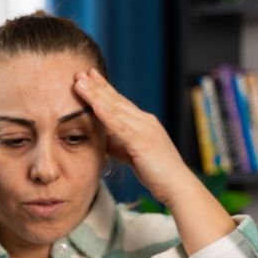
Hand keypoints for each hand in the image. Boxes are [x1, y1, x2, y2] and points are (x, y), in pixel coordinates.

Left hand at [73, 68, 195, 206]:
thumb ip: (118, 143)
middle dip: (97, 85)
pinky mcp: (142, 142)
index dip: (103, 89)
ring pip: (115, 108)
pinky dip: (107, 114)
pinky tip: (95, 105)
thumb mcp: (132, 154)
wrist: (177, 186)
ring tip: (80, 82)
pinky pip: (121, 126)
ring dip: (96, 94)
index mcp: (143, 123)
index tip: (88, 77)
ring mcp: (144, 129)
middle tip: (80, 72)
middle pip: (116, 100)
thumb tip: (101, 137)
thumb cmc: (156, 173)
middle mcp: (144, 121)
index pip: (119, 102)